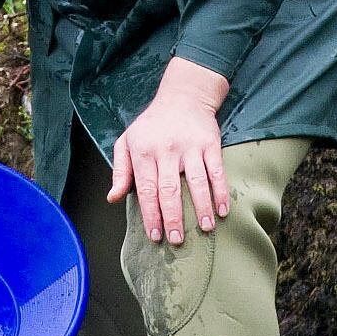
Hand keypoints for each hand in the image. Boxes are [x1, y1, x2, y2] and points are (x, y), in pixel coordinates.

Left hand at [108, 57, 231, 243]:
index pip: (147, 189)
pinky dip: (221, 191)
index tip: (155, 235)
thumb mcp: (127, 141)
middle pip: (170, 189)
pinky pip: (217, 171)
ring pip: (197, 182)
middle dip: (173, 218)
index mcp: (143, 151)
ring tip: (204, 229)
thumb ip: (120, 171)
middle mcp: (166, 149)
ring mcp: (190, 146)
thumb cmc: (151, 124)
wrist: (182, 95)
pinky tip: (223, 210)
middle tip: (176, 240)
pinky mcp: (210, 143)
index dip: (150, 214)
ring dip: (201, 208)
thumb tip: (113, 198)